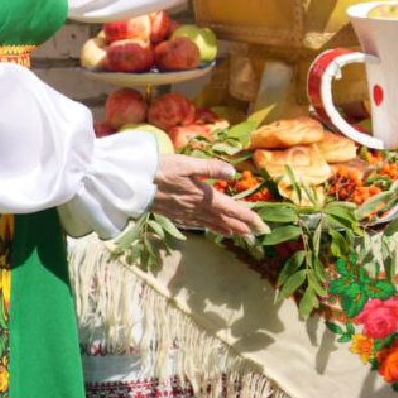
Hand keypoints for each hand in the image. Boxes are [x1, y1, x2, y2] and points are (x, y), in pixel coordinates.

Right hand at [150, 154, 267, 236]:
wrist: (135, 183)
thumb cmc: (162, 169)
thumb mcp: (188, 163)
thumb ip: (211, 168)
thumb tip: (233, 172)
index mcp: (204, 196)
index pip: (232, 209)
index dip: (248, 217)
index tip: (262, 226)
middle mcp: (198, 208)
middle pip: (225, 220)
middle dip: (243, 227)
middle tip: (258, 233)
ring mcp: (187, 214)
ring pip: (213, 224)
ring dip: (230, 229)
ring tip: (243, 234)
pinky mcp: (178, 215)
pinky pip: (200, 225)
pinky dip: (212, 228)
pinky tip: (216, 230)